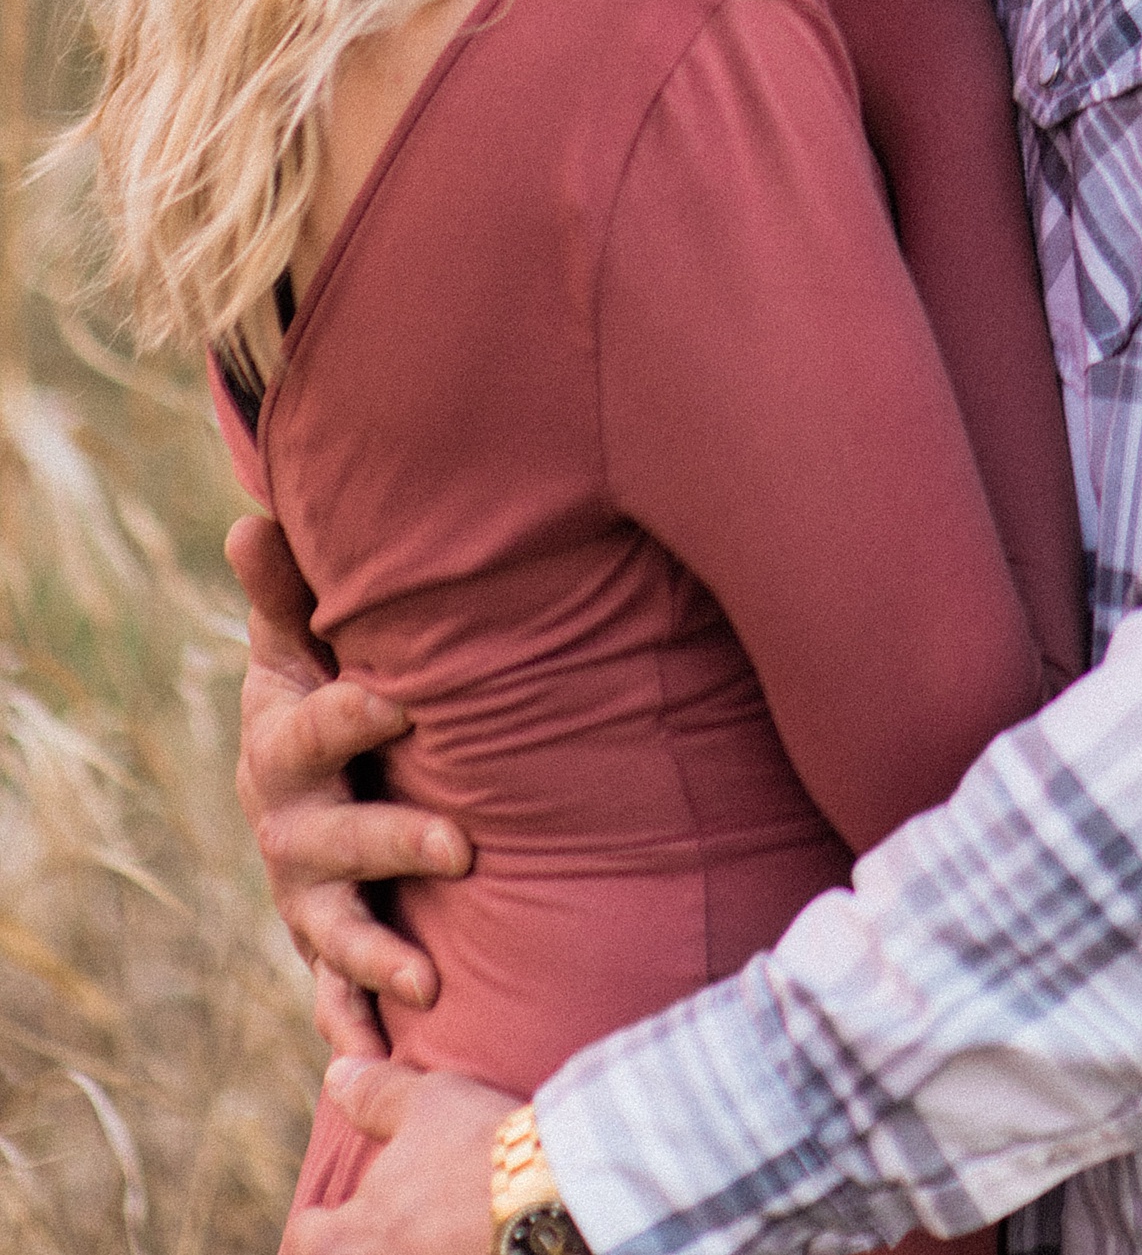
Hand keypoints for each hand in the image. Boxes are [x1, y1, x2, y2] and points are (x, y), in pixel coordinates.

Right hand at [229, 516, 472, 1057]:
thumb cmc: (316, 692)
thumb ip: (286, 591)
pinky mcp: (326, 939)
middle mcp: (291, 826)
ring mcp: (306, 892)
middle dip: (394, 844)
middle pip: (337, 840)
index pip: (320, 726)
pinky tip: (378, 1056)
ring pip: (334, 928)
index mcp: (285, 745)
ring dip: (375, 956)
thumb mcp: (297, 644)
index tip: (409, 699)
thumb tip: (249, 516)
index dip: (359, 711)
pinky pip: (334, 992)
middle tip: (462, 847)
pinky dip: (355, 1024)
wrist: (300, 779)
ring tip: (429, 978)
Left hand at [283, 1061, 513, 1254]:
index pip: (303, 1240)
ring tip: (426, 1236)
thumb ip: (374, 1095)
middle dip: (352, 1244)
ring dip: (406, 1247)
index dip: (316, 1224)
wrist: (558, 1200)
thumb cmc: (482, 1148)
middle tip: (379, 1232)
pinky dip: (444, 1253)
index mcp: (347, 1239)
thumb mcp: (427, 1104)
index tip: (329, 1215)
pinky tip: (465, 1243)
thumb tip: (336, 1075)